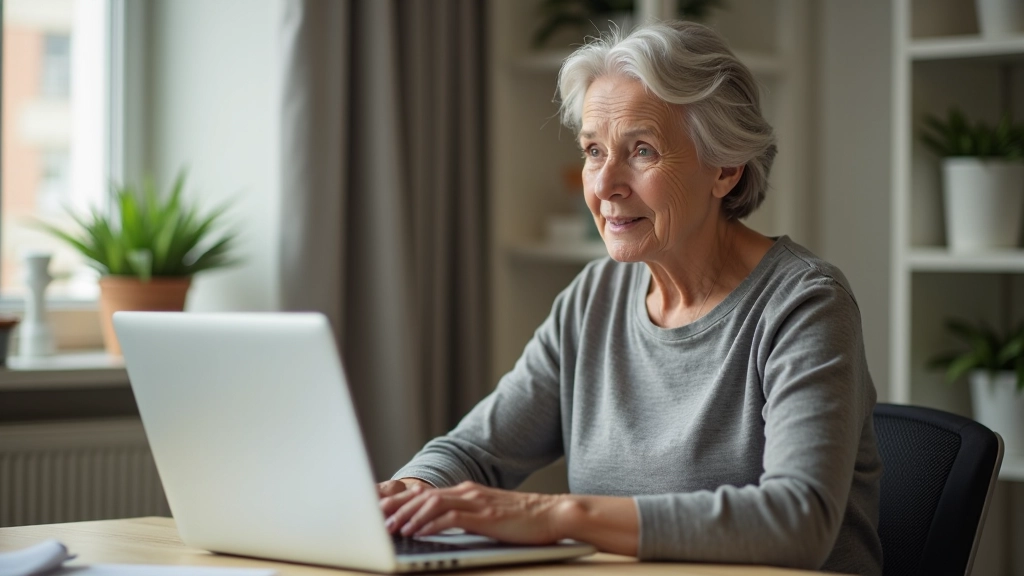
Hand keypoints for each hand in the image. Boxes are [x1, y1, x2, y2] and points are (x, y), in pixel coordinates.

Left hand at [380, 481, 566, 544]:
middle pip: (423, 495)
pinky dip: (430, 524)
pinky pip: (450, 517)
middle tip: (377, 518)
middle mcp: (467, 492)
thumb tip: (439, 527)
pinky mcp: (484, 515)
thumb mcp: (488, 515)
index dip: (401, 500)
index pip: (426, 494)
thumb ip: (465, 517)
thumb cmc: (523, 519)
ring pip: (432, 503)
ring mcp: (476, 502)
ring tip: (394, 527)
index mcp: (467, 492)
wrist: (552, 514)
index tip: (381, 509)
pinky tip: (418, 531)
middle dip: (397, 506)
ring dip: (409, 516)